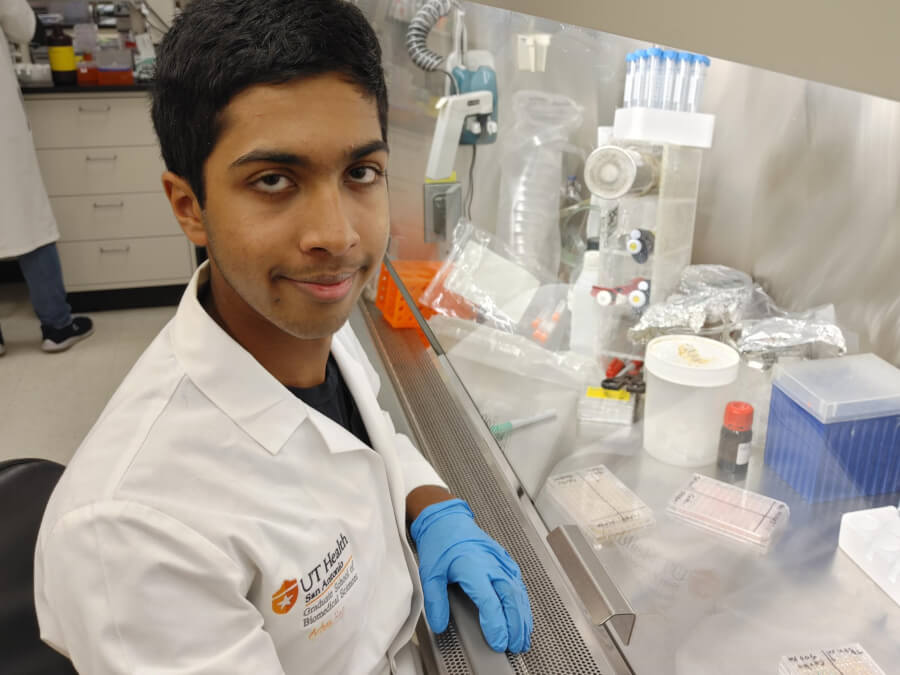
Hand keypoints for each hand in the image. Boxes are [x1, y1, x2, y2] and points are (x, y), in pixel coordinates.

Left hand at [410, 499, 532, 652]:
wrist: (447, 519)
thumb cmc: (440, 543)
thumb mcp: (429, 572)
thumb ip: (435, 601)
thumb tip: (439, 625)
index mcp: (473, 566)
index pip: (490, 601)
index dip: (496, 624)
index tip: (497, 642)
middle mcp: (491, 563)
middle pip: (511, 598)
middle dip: (516, 624)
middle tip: (515, 645)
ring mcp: (501, 561)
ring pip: (518, 592)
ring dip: (523, 616)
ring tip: (523, 637)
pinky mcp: (505, 560)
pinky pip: (518, 584)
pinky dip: (523, 602)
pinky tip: (523, 615)